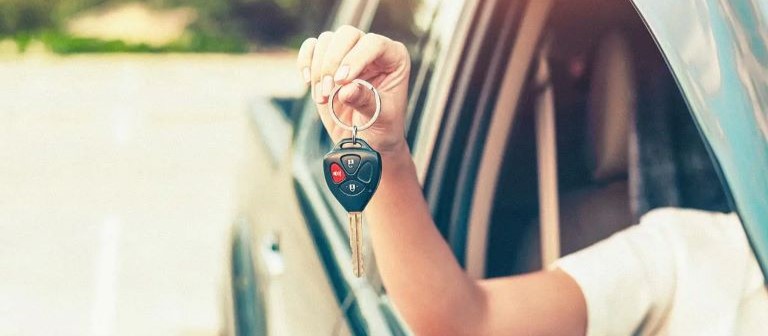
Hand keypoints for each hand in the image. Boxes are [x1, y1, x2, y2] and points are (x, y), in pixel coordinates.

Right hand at [297, 26, 410, 154]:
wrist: (367, 140)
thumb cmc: (383, 127)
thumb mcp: (382, 118)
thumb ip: (366, 101)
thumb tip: (346, 90)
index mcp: (394, 57)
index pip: (374, 43)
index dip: (356, 58)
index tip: (342, 81)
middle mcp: (371, 50)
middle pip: (347, 34)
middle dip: (333, 62)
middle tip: (330, 91)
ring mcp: (348, 53)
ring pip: (326, 40)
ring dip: (319, 69)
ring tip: (323, 98)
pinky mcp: (328, 62)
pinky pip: (311, 47)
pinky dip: (305, 61)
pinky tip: (308, 82)